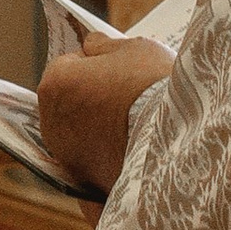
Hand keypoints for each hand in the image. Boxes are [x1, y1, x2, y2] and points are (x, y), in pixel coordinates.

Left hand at [34, 33, 174, 195]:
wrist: (179, 141)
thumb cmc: (153, 87)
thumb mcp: (132, 49)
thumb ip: (103, 46)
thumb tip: (91, 46)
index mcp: (55, 84)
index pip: (68, 65)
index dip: (95, 64)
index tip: (120, 69)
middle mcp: (51, 124)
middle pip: (71, 103)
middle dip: (93, 98)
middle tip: (130, 97)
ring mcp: (68, 158)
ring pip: (81, 136)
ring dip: (100, 130)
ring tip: (137, 126)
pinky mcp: (87, 184)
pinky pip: (95, 165)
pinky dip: (108, 159)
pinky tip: (131, 155)